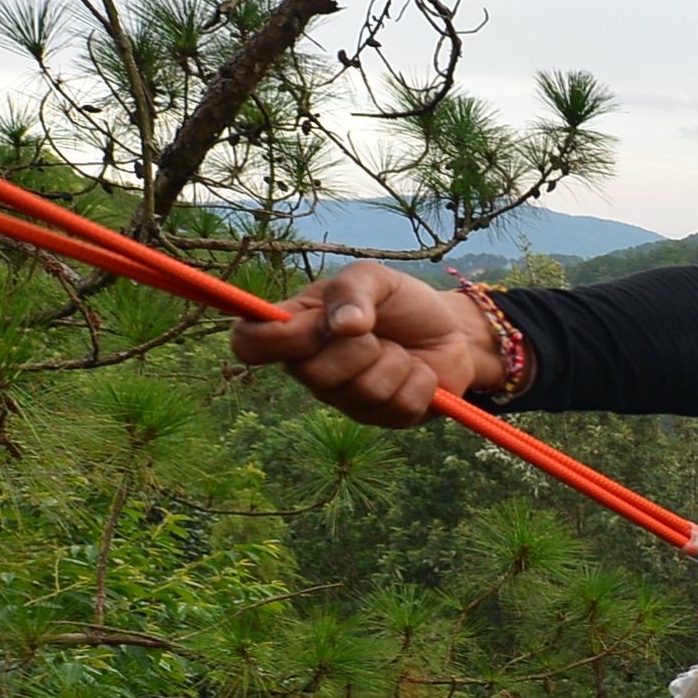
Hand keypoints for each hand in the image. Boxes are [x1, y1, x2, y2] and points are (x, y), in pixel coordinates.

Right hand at [227, 260, 499, 426]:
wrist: (450, 329)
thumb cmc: (401, 303)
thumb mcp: (376, 278)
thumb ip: (353, 290)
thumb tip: (343, 324)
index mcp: (296, 329)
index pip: (248, 343)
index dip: (275, 339)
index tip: (317, 324)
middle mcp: (311, 369)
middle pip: (312, 374)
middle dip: (358, 346)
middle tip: (376, 332)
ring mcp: (346, 399)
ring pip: (364, 391)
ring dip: (395, 361)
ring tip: (399, 350)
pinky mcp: (383, 419)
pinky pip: (399, 407)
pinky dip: (420, 381)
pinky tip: (418, 371)